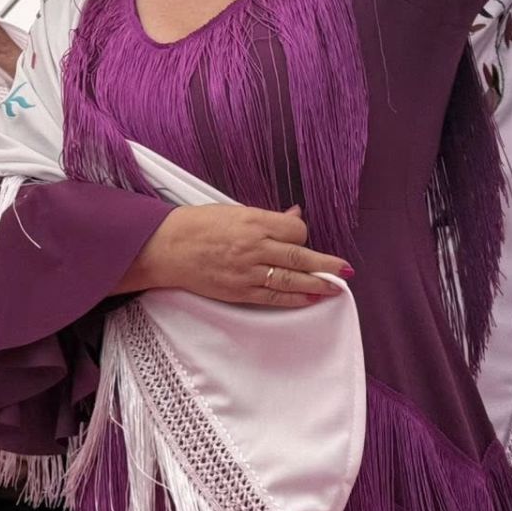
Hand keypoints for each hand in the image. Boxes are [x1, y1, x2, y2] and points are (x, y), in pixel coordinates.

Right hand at [132, 204, 350, 307]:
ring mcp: (247, 271)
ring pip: (291, 279)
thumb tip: (294, 217)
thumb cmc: (196, 225)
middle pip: (300, 256)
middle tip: (345, 269)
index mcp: (252, 221)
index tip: (303, 237)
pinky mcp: (238, 291)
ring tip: (336, 287)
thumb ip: (267, 218)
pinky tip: (310, 299)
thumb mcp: (233, 211)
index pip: (294, 230)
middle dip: (326, 264)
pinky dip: (294, 299)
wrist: (165, 248)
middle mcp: (253, 246)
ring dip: (317, 284)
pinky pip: (273, 297)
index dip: (303, 234)